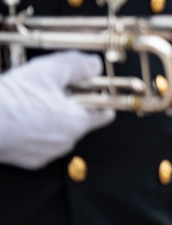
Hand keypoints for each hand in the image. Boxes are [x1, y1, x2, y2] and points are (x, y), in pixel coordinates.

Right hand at [0, 52, 114, 169]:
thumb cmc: (12, 99)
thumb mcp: (50, 69)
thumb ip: (80, 65)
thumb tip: (94, 65)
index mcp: (77, 123)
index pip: (106, 112)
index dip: (99, 95)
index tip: (89, 86)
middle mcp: (65, 143)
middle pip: (81, 119)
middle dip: (71, 103)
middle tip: (52, 88)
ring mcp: (45, 153)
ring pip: (58, 130)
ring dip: (51, 115)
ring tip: (32, 100)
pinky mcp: (27, 159)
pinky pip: (39, 141)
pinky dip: (34, 128)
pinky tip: (21, 114)